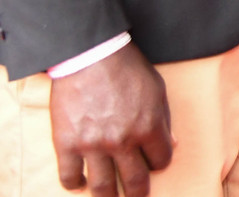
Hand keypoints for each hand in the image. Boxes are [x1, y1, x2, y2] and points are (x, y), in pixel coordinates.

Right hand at [50, 43, 171, 195]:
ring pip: (101, 187)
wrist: (90, 56)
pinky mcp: (66, 144)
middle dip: (138, 192)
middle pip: (134, 181)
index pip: (161, 161)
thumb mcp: (157, 91)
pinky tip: (79, 182)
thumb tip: (172, 144)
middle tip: (137, 195)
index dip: (160, 163)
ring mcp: (93, 145)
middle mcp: (122, 141)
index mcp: (149, 127)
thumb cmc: (127, 69)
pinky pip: (69, 177)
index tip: (154, 164)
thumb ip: (163, 120)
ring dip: (107, 196)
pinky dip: (74, 184)